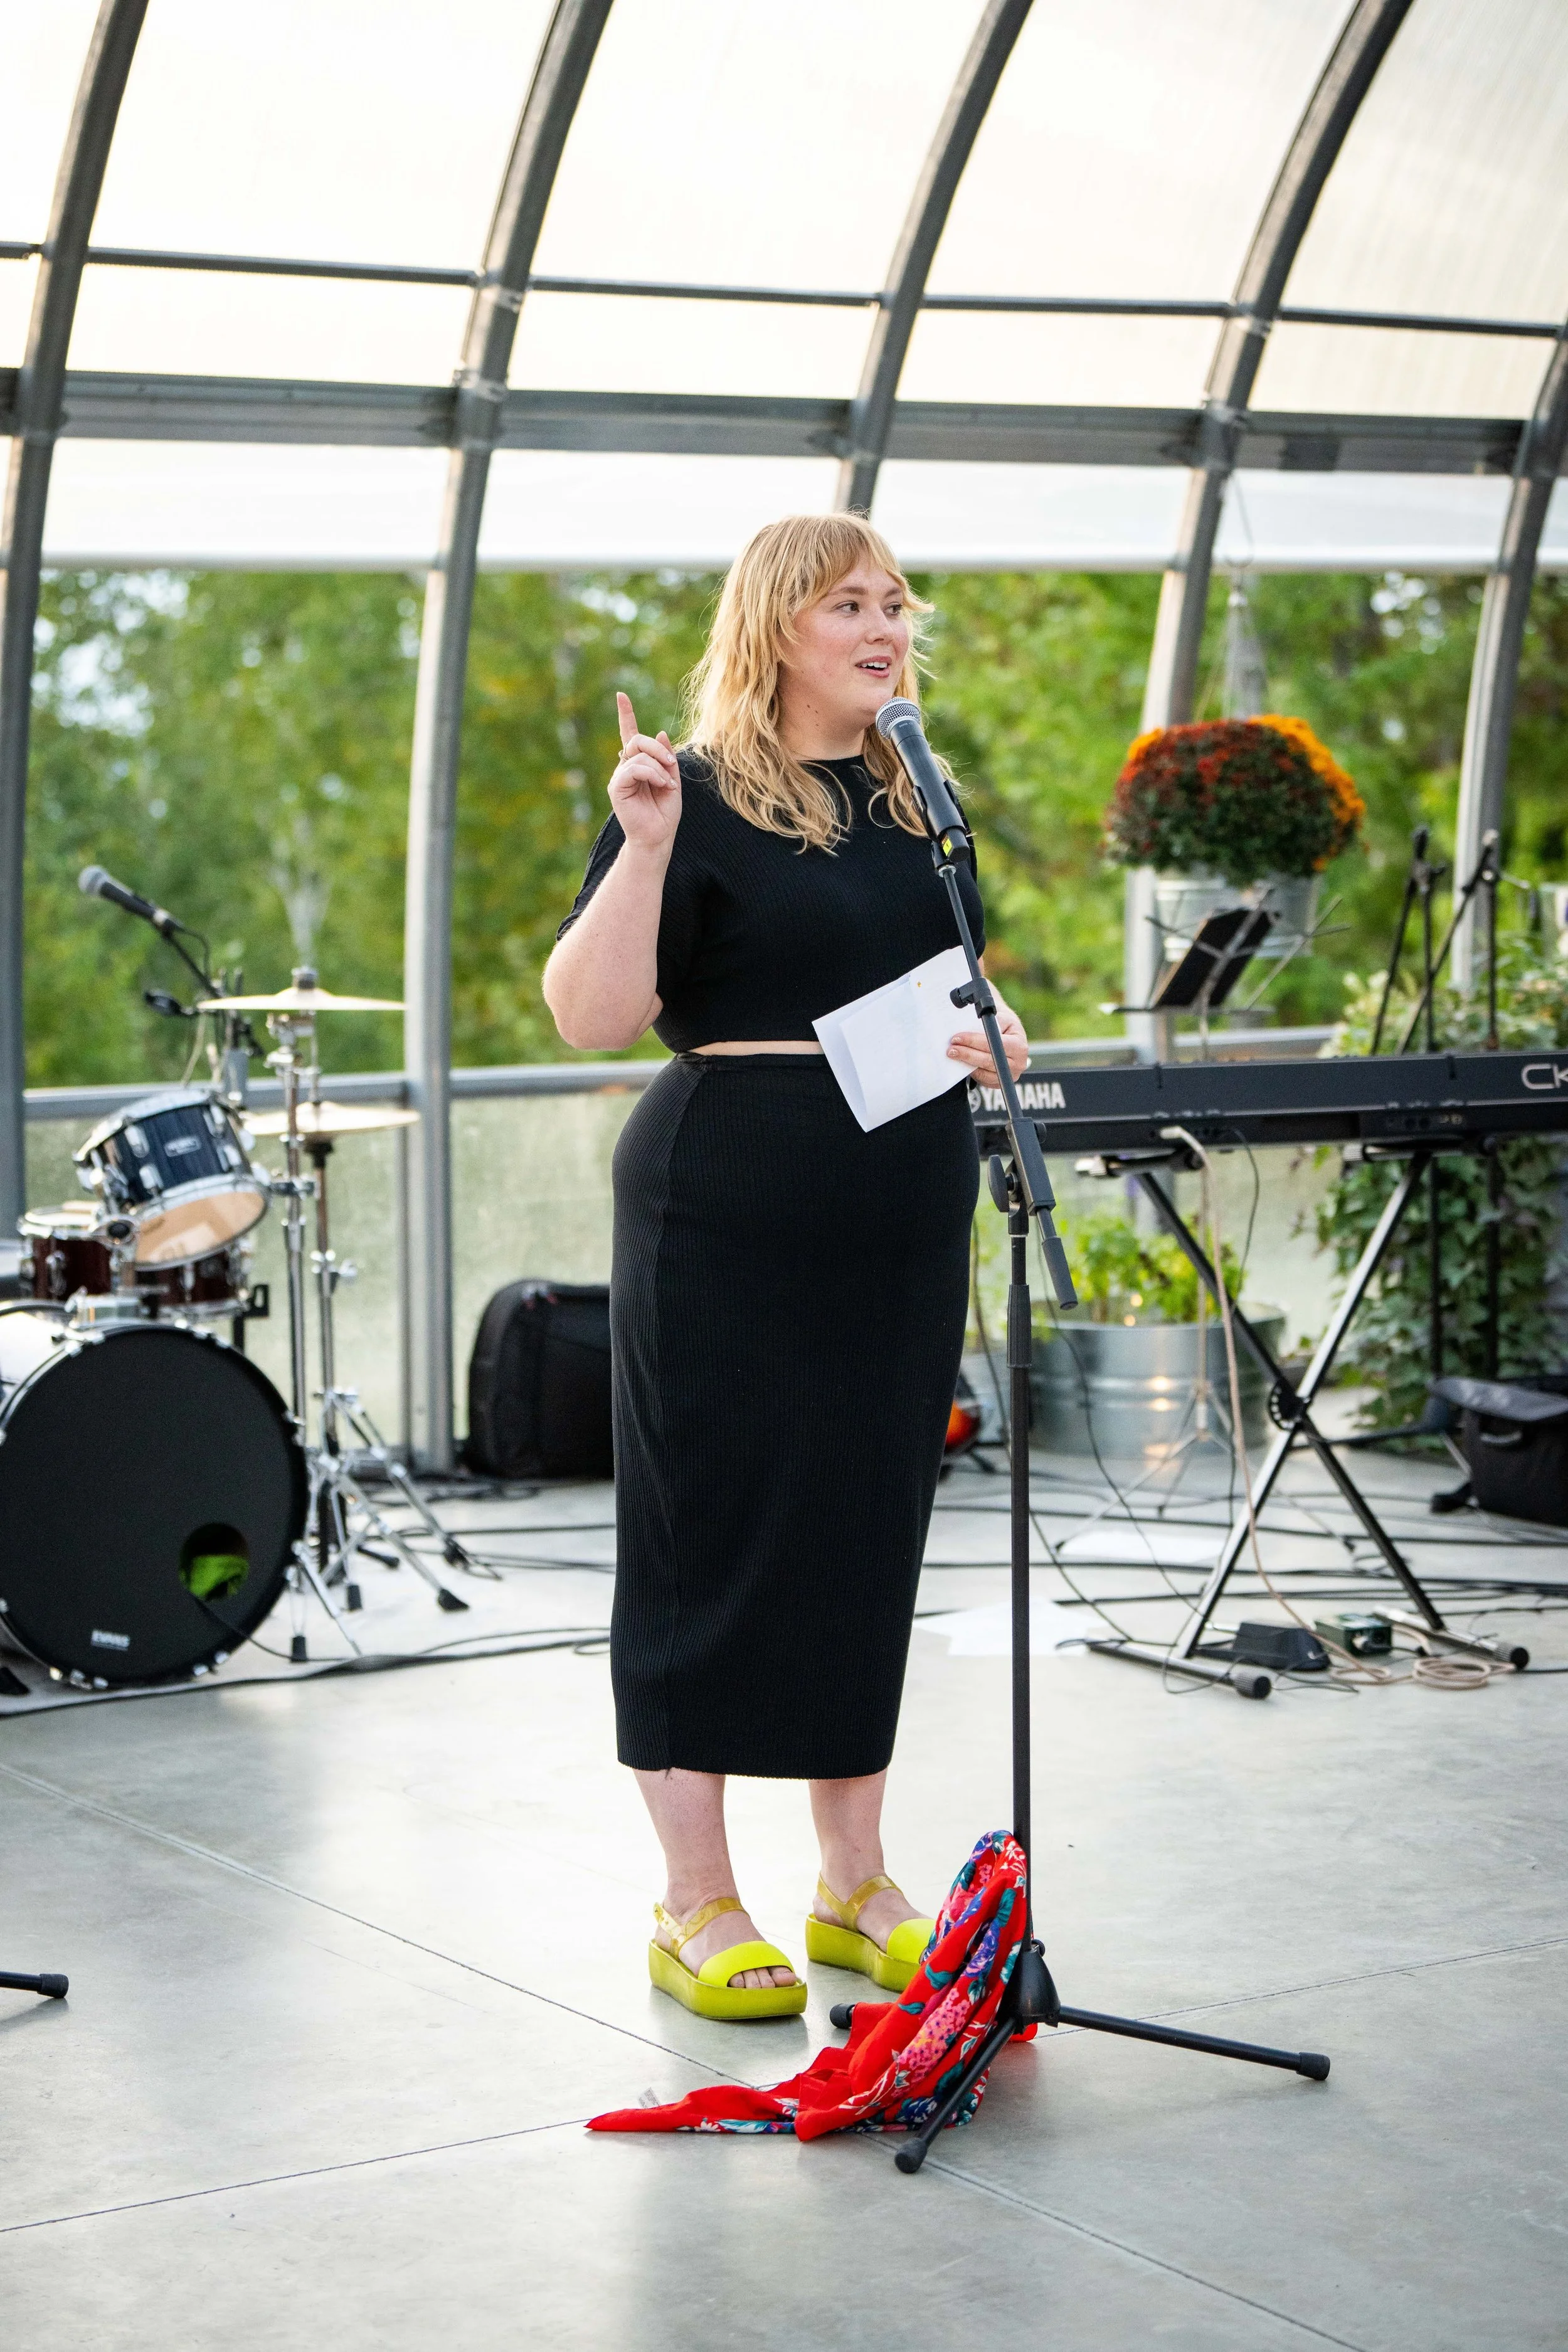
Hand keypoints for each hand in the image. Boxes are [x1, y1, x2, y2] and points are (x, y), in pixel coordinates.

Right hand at [609, 691, 680, 854]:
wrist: (658, 837)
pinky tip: (660, 785)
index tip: (621, 695)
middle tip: (671, 765)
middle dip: (657, 748)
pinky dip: (651, 773)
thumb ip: (667, 758)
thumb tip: (662, 732)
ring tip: (667, 784)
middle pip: (638, 739)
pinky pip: (634, 768)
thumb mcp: (673, 780)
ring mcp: (620, 777)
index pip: (630, 734)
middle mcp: (626, 767)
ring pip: (638, 753)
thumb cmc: (665, 812)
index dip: (626, 714)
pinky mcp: (617, 787)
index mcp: (638, 764)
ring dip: (659, 766)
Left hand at [947, 988, 1028, 1082]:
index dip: (974, 1041)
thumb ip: (987, 1023)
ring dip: (966, 1064)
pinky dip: (971, 1072)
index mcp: (1019, 1045)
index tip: (957, 1038)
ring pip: (984, 1074)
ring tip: (953, 1055)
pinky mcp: (1000, 1082)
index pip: (994, 1044)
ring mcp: (1010, 1075)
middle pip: (988, 1061)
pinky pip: (983, 1080)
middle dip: (967, 1054)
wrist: (1008, 1031)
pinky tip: (962, 1063)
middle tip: (951, 1049)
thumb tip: (966, 1027)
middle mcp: (1018, 1063)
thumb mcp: (999, 1016)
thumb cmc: (1003, 1022)